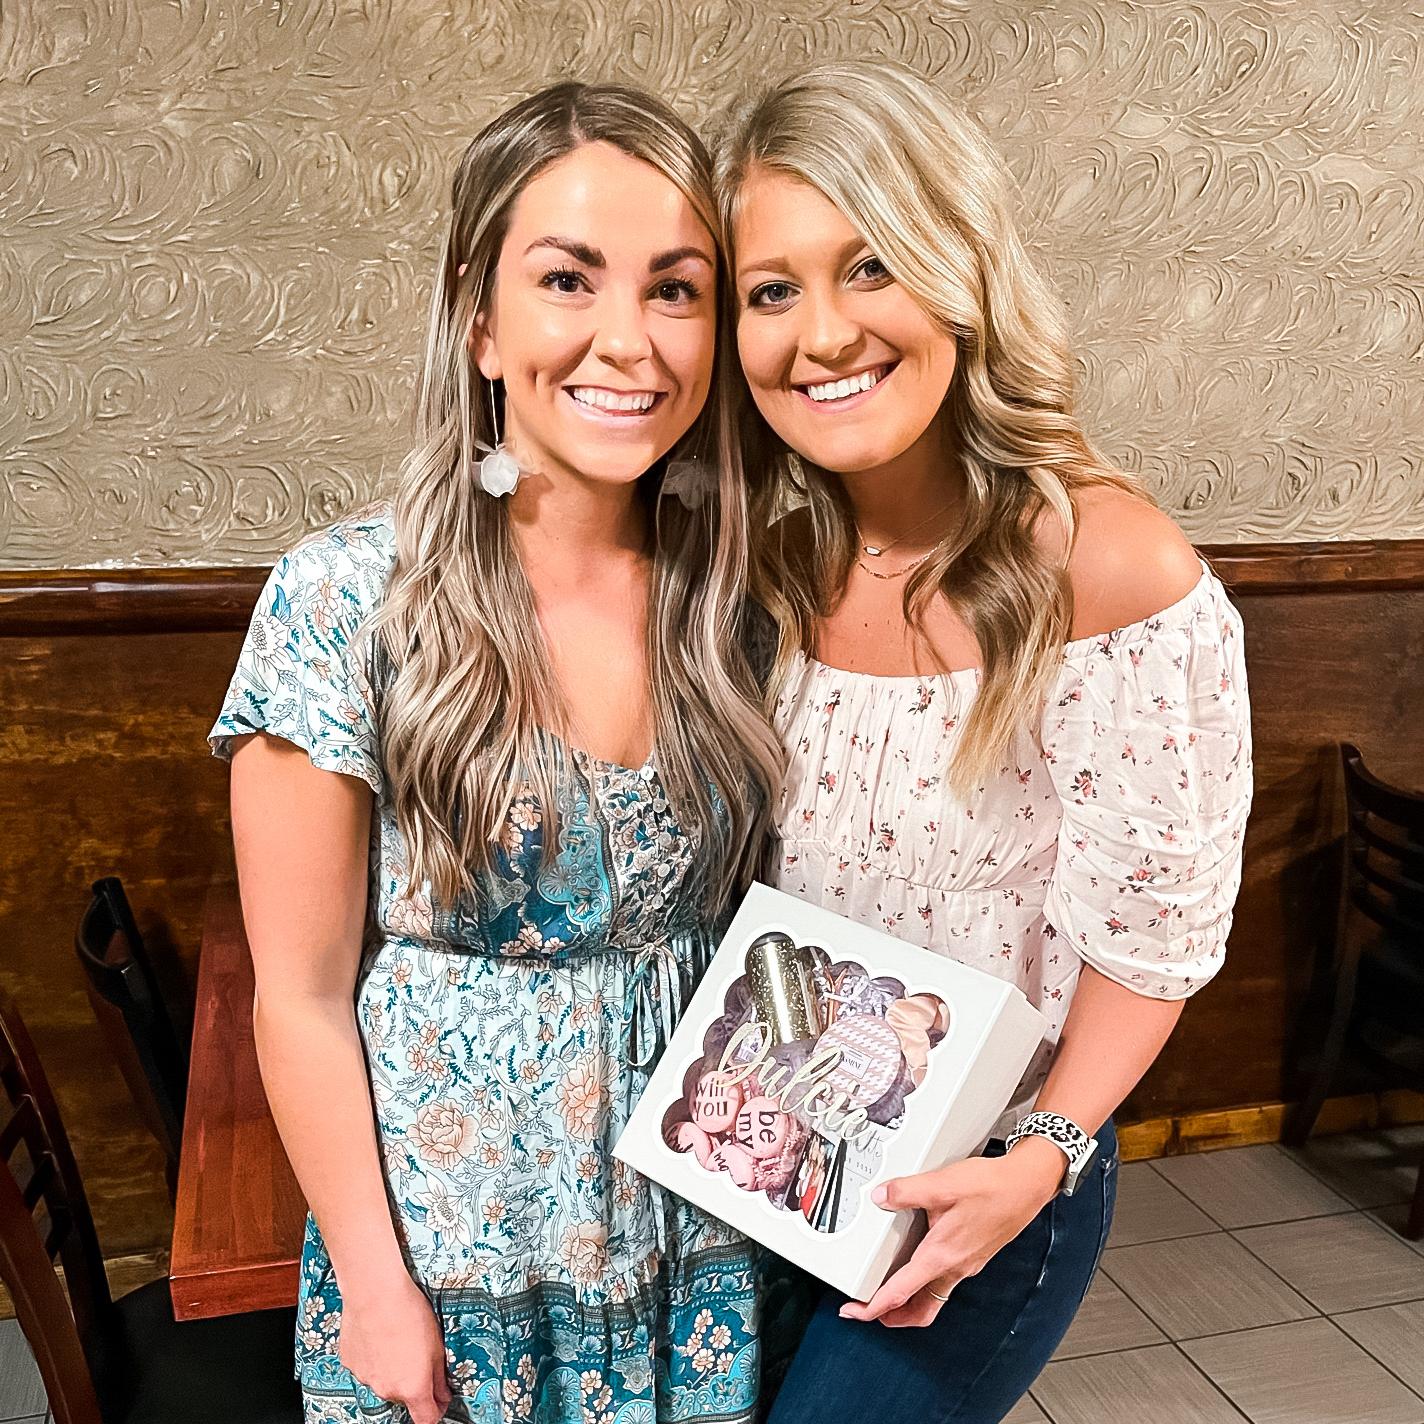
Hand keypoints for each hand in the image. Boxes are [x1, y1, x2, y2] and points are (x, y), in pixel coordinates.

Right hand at [338, 1272, 452, 1423]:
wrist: (375, 1292)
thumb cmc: (409, 1312)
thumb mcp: (437, 1344)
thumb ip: (440, 1377)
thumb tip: (443, 1394)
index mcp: (412, 1388)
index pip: (426, 1420)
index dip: (436, 1410)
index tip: (440, 1399)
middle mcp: (387, 1389)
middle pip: (404, 1396)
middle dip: (412, 1381)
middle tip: (417, 1352)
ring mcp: (366, 1378)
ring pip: (384, 1380)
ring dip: (391, 1368)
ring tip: (396, 1337)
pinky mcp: (351, 1363)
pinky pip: (366, 1367)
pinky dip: (373, 1357)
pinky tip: (379, 1334)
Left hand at [840, 1137, 1065, 1327]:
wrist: (1027, 1186)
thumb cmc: (993, 1187)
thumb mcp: (943, 1184)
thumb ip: (907, 1191)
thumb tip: (881, 1196)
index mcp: (942, 1255)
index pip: (901, 1292)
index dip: (874, 1307)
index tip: (855, 1312)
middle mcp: (955, 1267)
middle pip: (920, 1309)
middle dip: (893, 1317)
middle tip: (869, 1311)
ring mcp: (966, 1264)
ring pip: (933, 1297)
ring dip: (910, 1303)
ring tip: (890, 1295)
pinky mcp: (973, 1256)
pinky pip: (945, 1282)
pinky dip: (927, 1284)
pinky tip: (920, 1264)